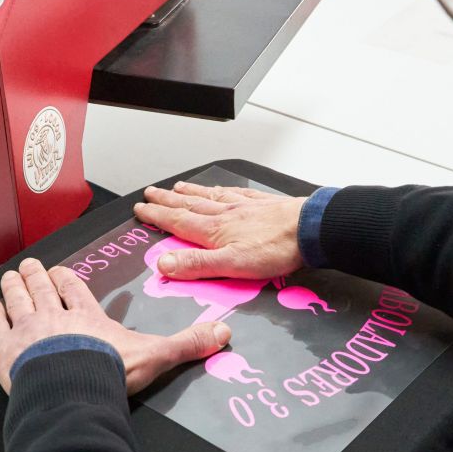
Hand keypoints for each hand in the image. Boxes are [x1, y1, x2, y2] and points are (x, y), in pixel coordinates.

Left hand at [0, 258, 231, 395]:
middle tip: (30, 265)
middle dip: (37, 275)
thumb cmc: (112, 371)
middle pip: (43, 288)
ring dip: (13, 286)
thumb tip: (224, 333)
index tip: (60, 271)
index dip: (67, 280)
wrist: (74, 390)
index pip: (76, 290)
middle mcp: (56, 317)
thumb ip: (188, 343)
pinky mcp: (6, 349)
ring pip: (18, 299)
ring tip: (10, 276)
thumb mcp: (157, 355)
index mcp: (88, 317)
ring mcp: (28, 330)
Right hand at [133, 182, 307, 279]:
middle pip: (190, 204)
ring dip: (191, 192)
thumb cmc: (275, 249)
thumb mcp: (232, 265)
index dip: (157, 216)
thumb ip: (197, 265)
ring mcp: (244, 206)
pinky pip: (236, 193)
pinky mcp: (262, 203)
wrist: (310, 230)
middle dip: (168, 200)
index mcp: (215, 231)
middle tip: (152, 192)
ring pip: (210, 196)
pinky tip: (222, 188)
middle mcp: (226, 214)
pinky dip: (223, 189)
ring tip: (178, 186)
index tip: (141, 209)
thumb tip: (164, 265)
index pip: (178, 221)